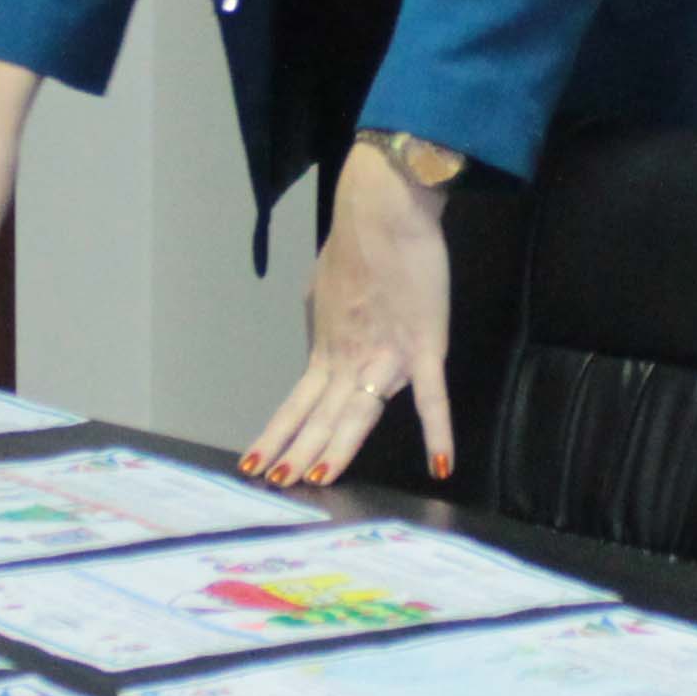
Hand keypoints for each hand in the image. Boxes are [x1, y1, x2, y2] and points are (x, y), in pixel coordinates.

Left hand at [248, 144, 452, 485]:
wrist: (382, 211)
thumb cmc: (357, 242)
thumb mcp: (324, 288)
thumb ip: (326, 320)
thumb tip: (323, 335)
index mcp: (326, 347)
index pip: (297, 403)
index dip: (277, 435)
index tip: (255, 463)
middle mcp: (348, 358)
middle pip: (319, 416)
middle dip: (296, 451)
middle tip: (276, 484)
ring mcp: (384, 355)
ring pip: (358, 413)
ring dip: (337, 447)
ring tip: (318, 478)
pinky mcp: (422, 345)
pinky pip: (432, 396)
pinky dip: (437, 431)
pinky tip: (441, 465)